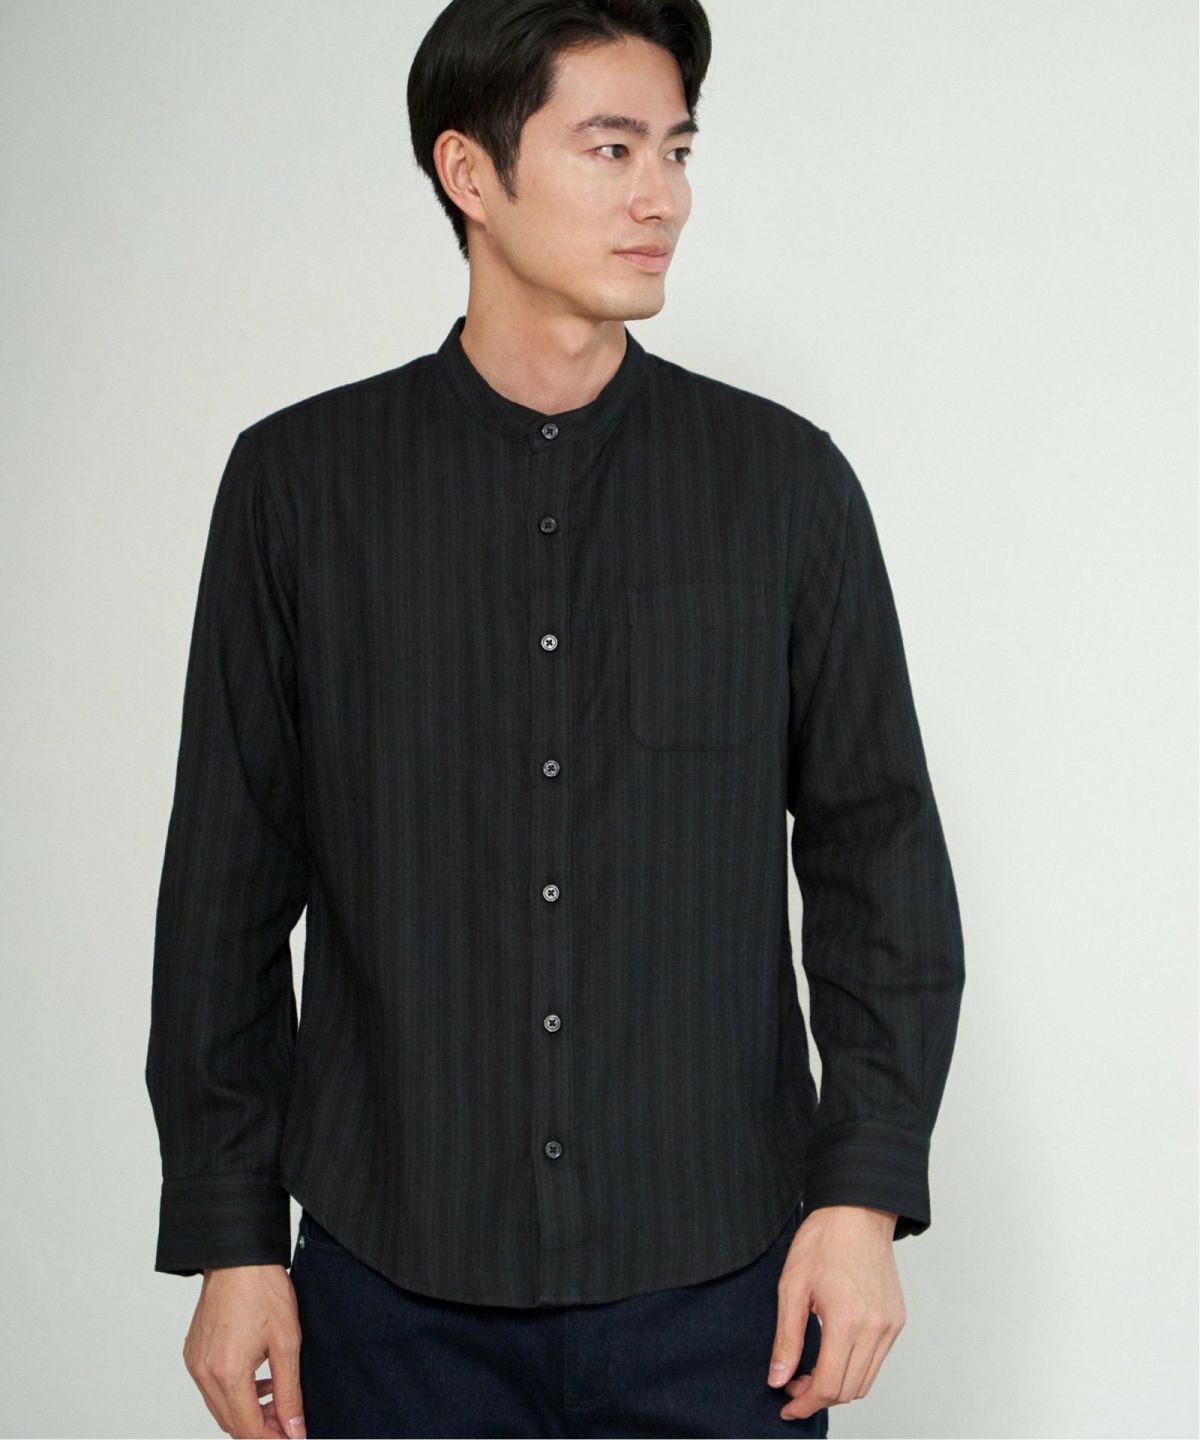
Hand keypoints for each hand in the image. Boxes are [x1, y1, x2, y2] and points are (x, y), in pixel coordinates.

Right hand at [182, 1264, 305, 1437]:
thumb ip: (290, 1391)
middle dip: (261, 1428)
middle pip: (231, 1423)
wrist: (238, 1257)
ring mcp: (195, 1363)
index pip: (247, 1428)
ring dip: (247, 1412)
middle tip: (289, 1421)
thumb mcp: (287, 1342)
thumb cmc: (264, 1290)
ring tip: (278, 1398)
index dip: (272, 1439)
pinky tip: (258, 1380)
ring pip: (220, 1408)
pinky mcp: (193, 1354)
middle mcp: (204, 1373)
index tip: (292, 1437)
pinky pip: (211, 1389)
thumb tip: (294, 1429)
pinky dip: (234, 1393)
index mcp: (227, 1372)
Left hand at [767, 1204, 905, 1421]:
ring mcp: (890, 1326)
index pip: (828, 1385)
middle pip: (848, 1390)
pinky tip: (833, 1355)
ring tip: (810, 1372)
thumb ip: (786, 1338)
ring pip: (866, 1381)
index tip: (786, 1406)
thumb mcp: (792, 1287)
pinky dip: (855, 1369)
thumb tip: (779, 1379)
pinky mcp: (897, 1320)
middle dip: (818, 1397)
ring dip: (837, 1386)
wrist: (857, 1212)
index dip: (804, 1402)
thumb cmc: (823, 1241)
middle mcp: (875, 1329)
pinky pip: (877, 1361)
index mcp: (847, 1321)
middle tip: (792, 1385)